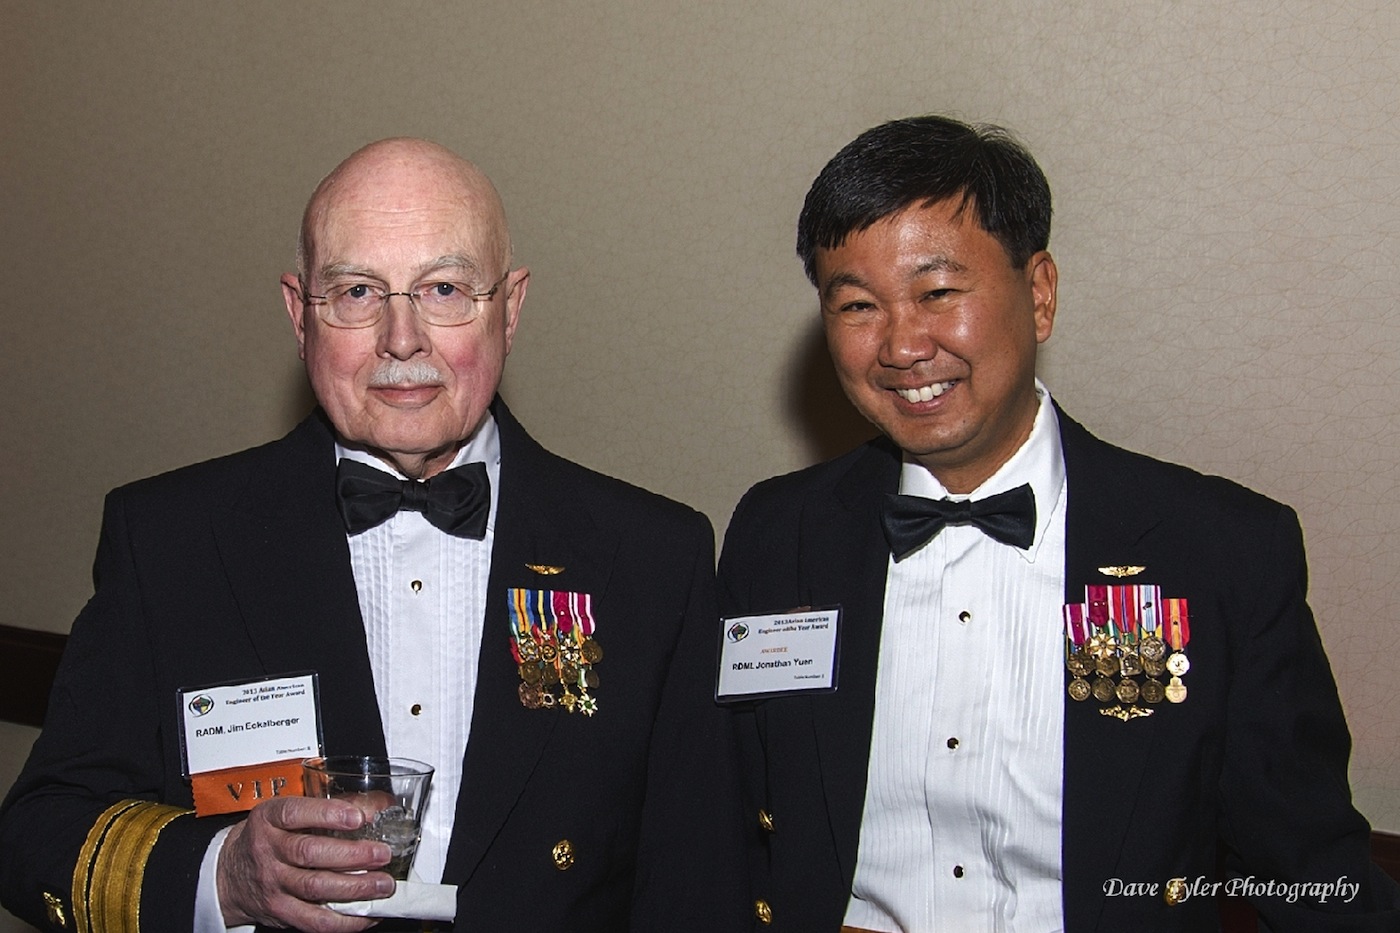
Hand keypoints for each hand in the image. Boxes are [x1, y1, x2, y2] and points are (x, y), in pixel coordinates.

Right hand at [217, 796, 394, 930]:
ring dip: (356, 887)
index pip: (296, 813)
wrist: (231, 874)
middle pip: (310, 853)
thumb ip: (330, 807)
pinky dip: (346, 920)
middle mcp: (268, 851)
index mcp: (270, 819)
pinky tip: (368, 912)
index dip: (329, 814)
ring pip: (315, 887)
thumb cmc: (270, 836)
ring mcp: (273, 884)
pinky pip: (315, 920)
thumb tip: (379, 804)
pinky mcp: (281, 912)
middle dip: (353, 855)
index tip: (359, 817)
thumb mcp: (287, 813)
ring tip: (383, 884)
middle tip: (383, 854)